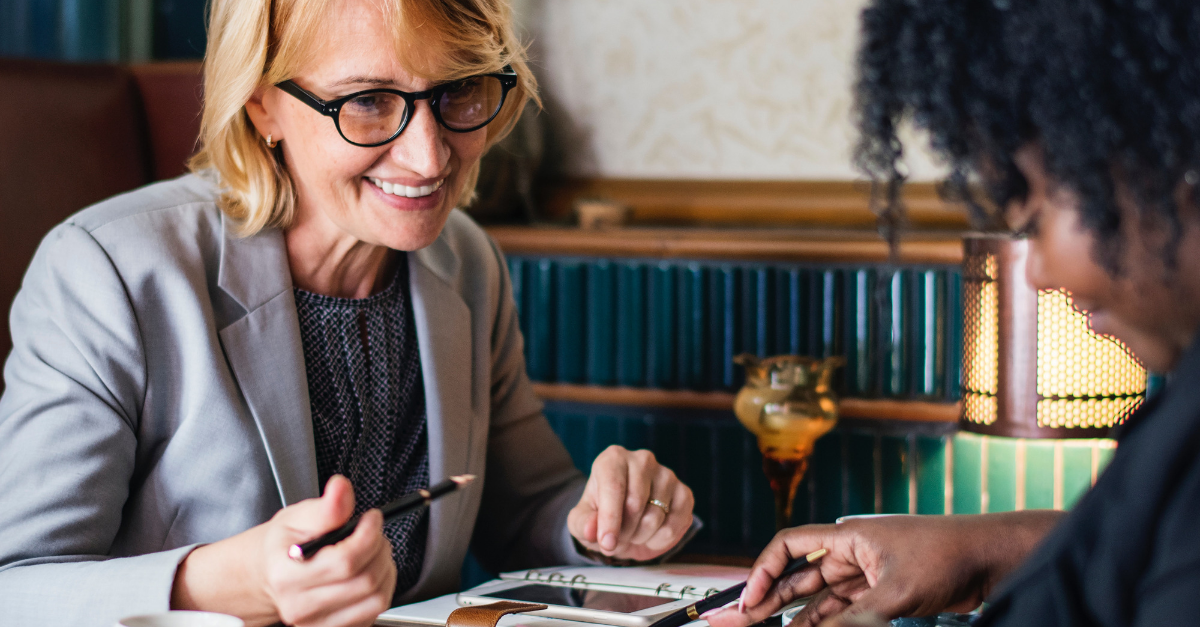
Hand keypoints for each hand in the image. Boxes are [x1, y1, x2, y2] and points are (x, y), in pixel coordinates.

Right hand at [172, 475, 396, 626]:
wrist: (269, 574)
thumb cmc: (283, 546)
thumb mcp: (297, 517)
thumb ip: (326, 506)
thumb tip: (341, 488)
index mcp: (287, 575)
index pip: (345, 561)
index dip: (369, 535)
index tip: (372, 518)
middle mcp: (300, 606)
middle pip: (365, 581)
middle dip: (380, 549)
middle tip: (374, 533)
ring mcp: (316, 623)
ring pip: (376, 600)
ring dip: (385, 570)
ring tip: (374, 552)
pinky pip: (373, 613)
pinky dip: (380, 589)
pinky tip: (368, 573)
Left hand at [567, 445, 694, 561]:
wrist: (625, 519)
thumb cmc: (601, 515)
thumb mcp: (582, 521)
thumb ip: (582, 524)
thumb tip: (591, 530)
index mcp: (613, 459)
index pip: (614, 488)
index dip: (610, 519)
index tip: (606, 543)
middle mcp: (642, 460)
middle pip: (635, 504)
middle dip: (624, 532)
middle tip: (616, 539)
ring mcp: (667, 475)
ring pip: (655, 517)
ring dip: (640, 537)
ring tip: (632, 533)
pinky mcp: (685, 493)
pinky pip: (675, 525)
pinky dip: (660, 540)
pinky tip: (650, 535)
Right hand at [705, 511, 1062, 626]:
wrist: (993, 560)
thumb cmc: (948, 558)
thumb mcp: (895, 594)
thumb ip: (853, 621)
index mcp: (848, 537)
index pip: (789, 546)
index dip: (762, 572)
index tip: (749, 600)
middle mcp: (852, 554)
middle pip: (797, 576)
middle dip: (768, 599)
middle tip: (740, 621)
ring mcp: (867, 576)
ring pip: (818, 599)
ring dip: (794, 616)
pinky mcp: (884, 595)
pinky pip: (843, 612)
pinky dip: (823, 623)